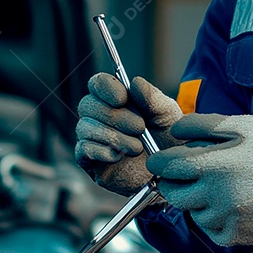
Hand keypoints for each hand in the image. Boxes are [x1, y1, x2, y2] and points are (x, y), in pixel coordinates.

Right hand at [75, 73, 182, 195]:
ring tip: (137, 147)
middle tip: (140, 127)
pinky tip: (119, 156)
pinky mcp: (89, 161)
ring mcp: (91, 137)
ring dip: (113, 136)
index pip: (97, 83)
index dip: (106, 88)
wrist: (169, 169)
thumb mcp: (166, 113)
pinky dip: (102, 151)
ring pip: (85, 128)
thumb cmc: (166, 136)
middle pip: (88, 105)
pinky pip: (83, 150)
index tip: (122, 98)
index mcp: (114, 97)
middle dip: (115, 116)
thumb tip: (135, 82)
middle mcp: (98, 115)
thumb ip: (152, 97)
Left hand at [146, 113, 252, 245]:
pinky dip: (213, 218)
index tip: (159, 161)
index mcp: (217, 163)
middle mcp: (219, 194)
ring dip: (197, 200)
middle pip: (173, 193)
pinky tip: (232, 202)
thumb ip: (204, 124)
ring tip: (222, 186)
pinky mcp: (237, 236)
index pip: (168, 167)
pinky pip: (209, 229)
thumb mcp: (242, 124)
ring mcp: (228, 218)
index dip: (159, 163)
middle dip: (174, 182)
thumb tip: (175, 130)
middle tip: (187, 174)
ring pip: (192, 212)